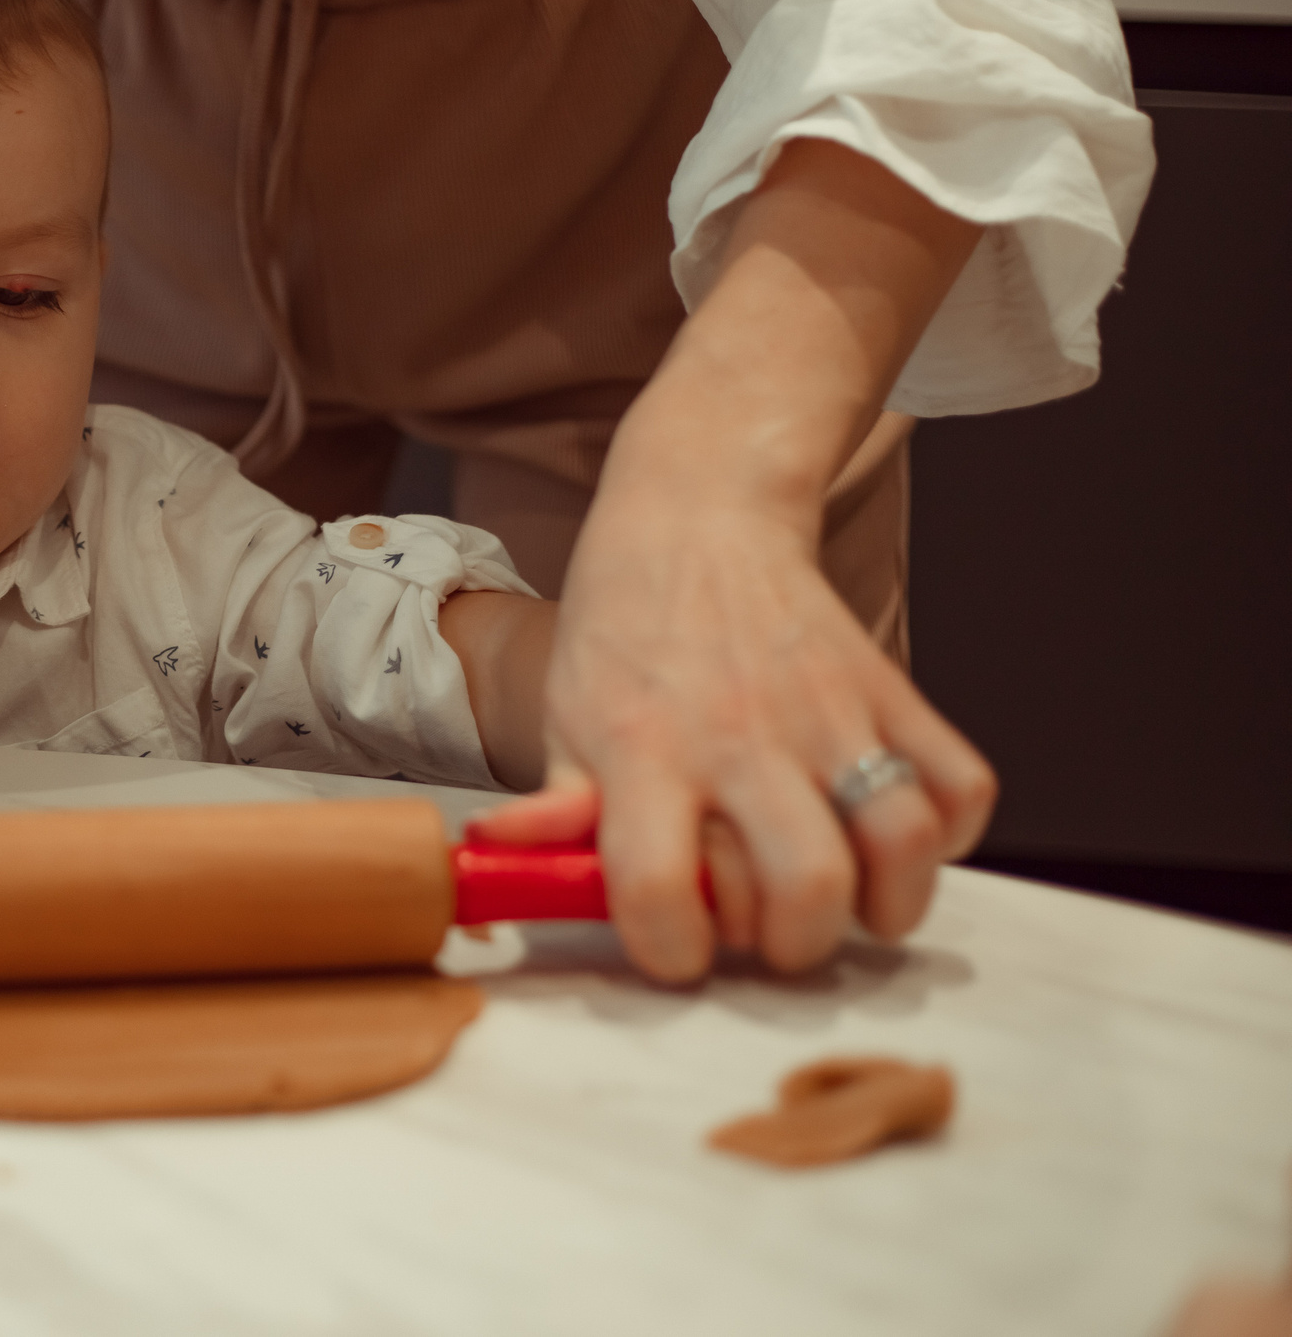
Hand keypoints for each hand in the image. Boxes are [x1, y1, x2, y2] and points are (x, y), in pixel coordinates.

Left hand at [469, 138, 999, 979]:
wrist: (697, 517)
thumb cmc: (623, 633)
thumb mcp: (564, 719)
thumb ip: (555, 812)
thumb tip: (504, 865)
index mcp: (643, 749)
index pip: (663, 886)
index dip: (671, 950)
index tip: (679, 948)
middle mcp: (741, 734)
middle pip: (809, 887)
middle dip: (794, 947)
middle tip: (771, 926)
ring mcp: (828, 710)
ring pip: (903, 844)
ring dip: (885, 902)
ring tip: (846, 897)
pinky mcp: (894, 689)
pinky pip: (963, 790)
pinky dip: (948, 835)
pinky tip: (889, 835)